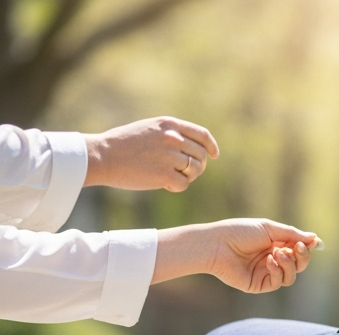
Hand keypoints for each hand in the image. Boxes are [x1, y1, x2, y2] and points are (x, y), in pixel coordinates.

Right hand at [83, 117, 218, 191]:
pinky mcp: (164, 174)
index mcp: (169, 124)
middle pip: (201, 156)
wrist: (103, 156)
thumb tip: (194, 149)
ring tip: (170, 176)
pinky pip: (184, 184)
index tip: (214, 155)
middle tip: (183, 172)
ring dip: (187, 177)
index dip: (211, 146)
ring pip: (195, 170)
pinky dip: (176, 187)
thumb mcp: (149, 129)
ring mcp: (169, 156)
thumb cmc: (124, 144)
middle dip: (197, 166)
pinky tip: (163, 184)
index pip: (202, 135)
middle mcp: (172, 138)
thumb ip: (171, 135)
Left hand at [152, 219, 321, 291]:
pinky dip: (277, 271)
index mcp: (274, 244)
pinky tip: (269, 261)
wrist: (217, 245)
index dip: (306, 248)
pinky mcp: (260, 285)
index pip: (298, 250)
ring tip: (277, 253)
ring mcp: (266, 273)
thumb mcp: (269, 229)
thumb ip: (292, 234)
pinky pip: (278, 282)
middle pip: (298, 265)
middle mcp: (272, 260)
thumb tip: (315, 239)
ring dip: (289, 264)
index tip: (311, 243)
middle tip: (297, 248)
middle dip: (302, 257)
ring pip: (291, 276)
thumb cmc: (240, 232)